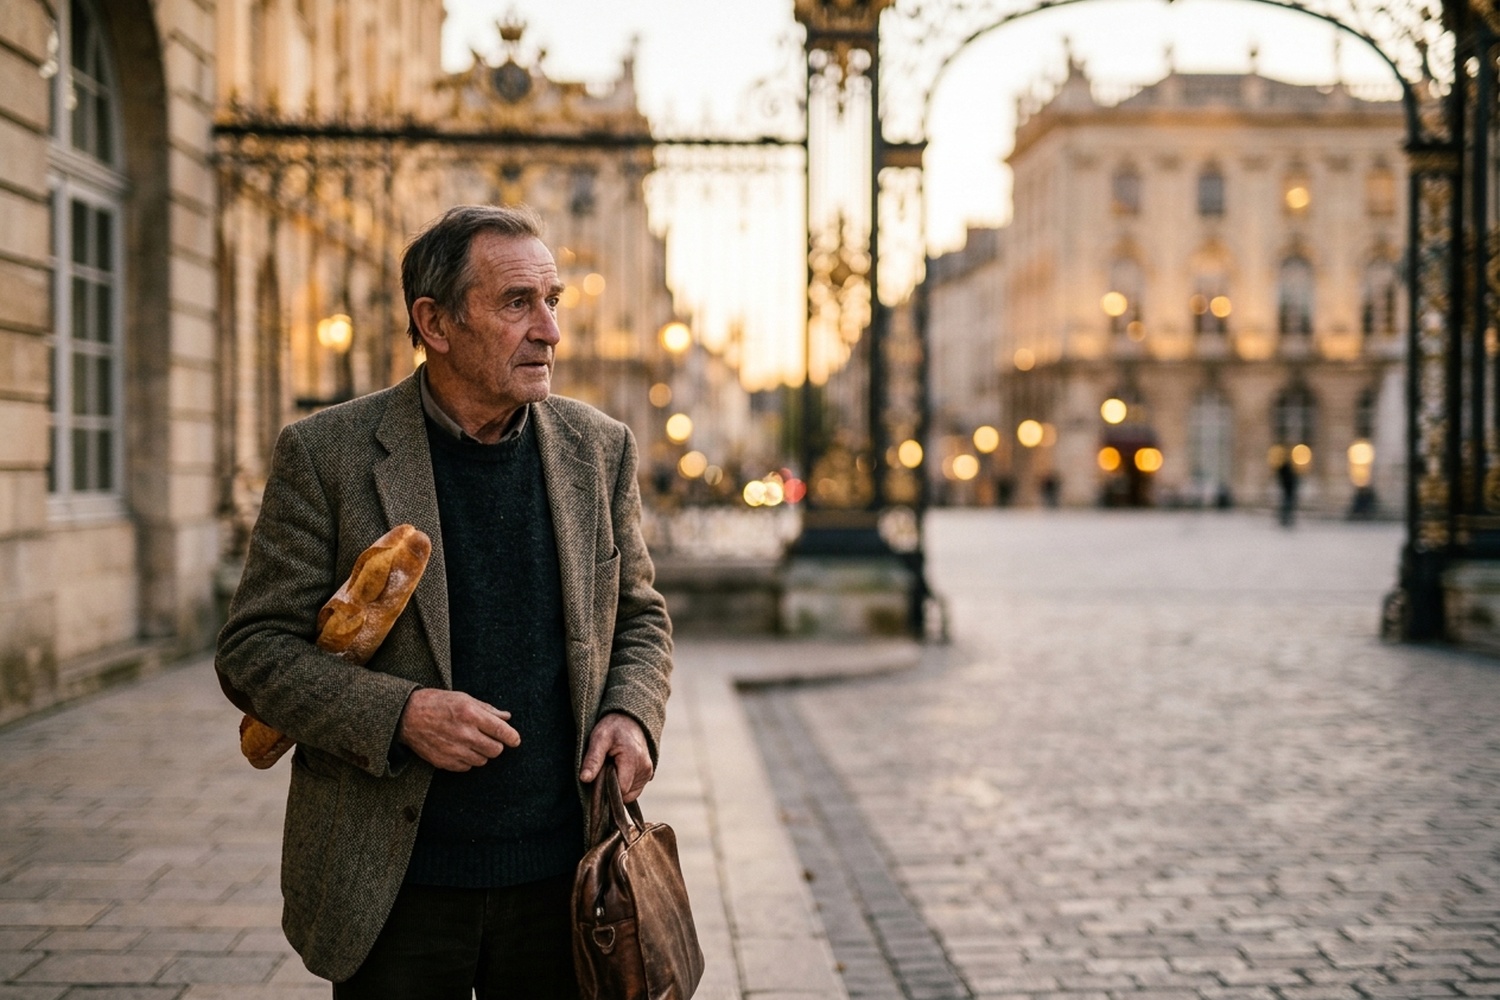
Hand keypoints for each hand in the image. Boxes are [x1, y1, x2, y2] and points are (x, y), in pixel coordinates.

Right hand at [398, 688, 519, 771]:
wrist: (407, 716)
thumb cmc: (437, 703)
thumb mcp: (464, 698)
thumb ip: (487, 709)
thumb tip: (507, 717)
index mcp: (470, 715)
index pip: (501, 731)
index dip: (512, 737)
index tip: (515, 740)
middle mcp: (464, 734)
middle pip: (495, 750)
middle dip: (496, 744)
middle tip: (489, 737)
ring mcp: (454, 750)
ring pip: (482, 761)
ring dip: (481, 753)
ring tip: (471, 741)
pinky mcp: (444, 762)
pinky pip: (467, 767)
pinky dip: (467, 760)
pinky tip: (460, 748)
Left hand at [580, 712, 653, 802]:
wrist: (629, 719)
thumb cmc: (612, 728)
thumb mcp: (598, 739)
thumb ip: (593, 760)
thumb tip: (585, 779)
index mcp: (633, 759)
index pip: (620, 790)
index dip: (606, 789)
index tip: (598, 779)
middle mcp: (644, 767)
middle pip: (625, 793)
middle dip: (612, 787)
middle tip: (604, 770)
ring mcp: (648, 772)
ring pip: (629, 794)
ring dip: (618, 786)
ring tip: (612, 768)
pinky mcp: (648, 774)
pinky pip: (634, 789)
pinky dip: (625, 784)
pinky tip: (619, 771)